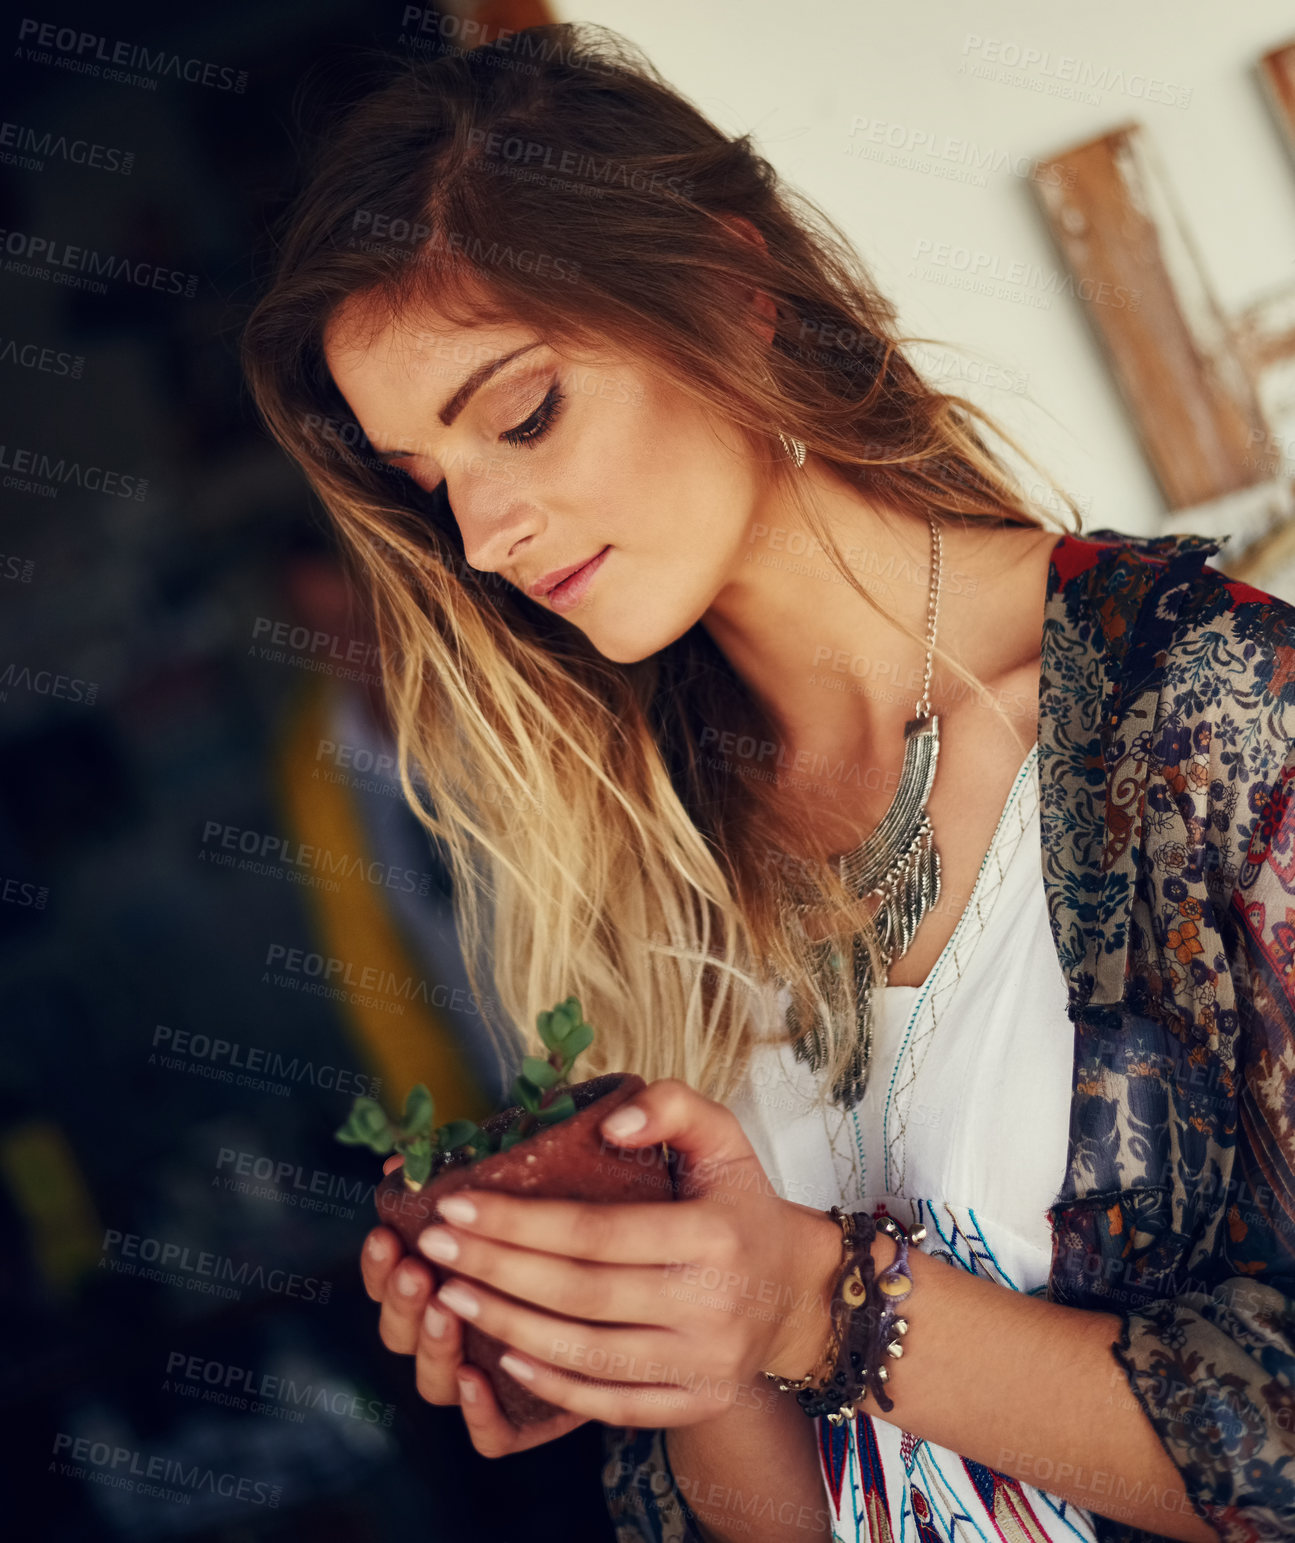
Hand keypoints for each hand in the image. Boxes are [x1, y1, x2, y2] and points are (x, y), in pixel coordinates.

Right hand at [359, 1154, 588, 1454]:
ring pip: (435, 1383)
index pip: (390, 1278)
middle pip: (401, 1333)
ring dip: (431, 1346)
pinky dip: (477, 1413)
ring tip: (444, 1308)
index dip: (378, 1264)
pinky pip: (491, 1436)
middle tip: (417, 1269)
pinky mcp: (531, 1415)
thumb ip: (468, 1162)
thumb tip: (398, 1156)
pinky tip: (476, 1376)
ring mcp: (491, 1374)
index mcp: (448, 1274)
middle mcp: (459, 1329)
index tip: (386, 1231)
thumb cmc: (589, 1208)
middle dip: (400, 1301)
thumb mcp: (537, 1172)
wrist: (656, 1276)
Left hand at [415, 1078, 840, 1428]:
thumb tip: (609, 1123)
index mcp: (713, 1235)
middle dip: (495, 1269)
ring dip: (508, 1325)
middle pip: (579, 1294)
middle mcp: (711, 1307)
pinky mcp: (695, 1403)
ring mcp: (703, 1365)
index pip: (595, 1232)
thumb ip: (672, 1106)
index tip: (456, 1205)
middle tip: (433, 1246)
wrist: (797, 1288)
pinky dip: (553, 1386)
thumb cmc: (741, 1202)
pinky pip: (611, 1404)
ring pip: (586, 1355)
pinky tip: (504, 1354)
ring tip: (449, 1294)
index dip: (518, 1222)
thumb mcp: (722, 1135)